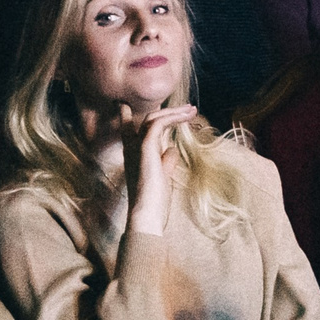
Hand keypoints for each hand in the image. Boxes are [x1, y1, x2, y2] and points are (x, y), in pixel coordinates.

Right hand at [120, 103, 197, 237]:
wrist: (146, 215)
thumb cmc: (154, 201)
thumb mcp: (162, 176)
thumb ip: (166, 161)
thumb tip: (172, 150)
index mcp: (134, 155)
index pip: (128, 130)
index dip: (128, 116)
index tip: (128, 105)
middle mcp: (132, 148)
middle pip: (147, 120)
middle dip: (167, 111)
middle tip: (188, 108)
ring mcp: (137, 147)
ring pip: (152, 118)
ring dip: (173, 112)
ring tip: (191, 110)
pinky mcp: (145, 148)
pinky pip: (157, 124)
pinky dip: (172, 117)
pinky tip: (186, 117)